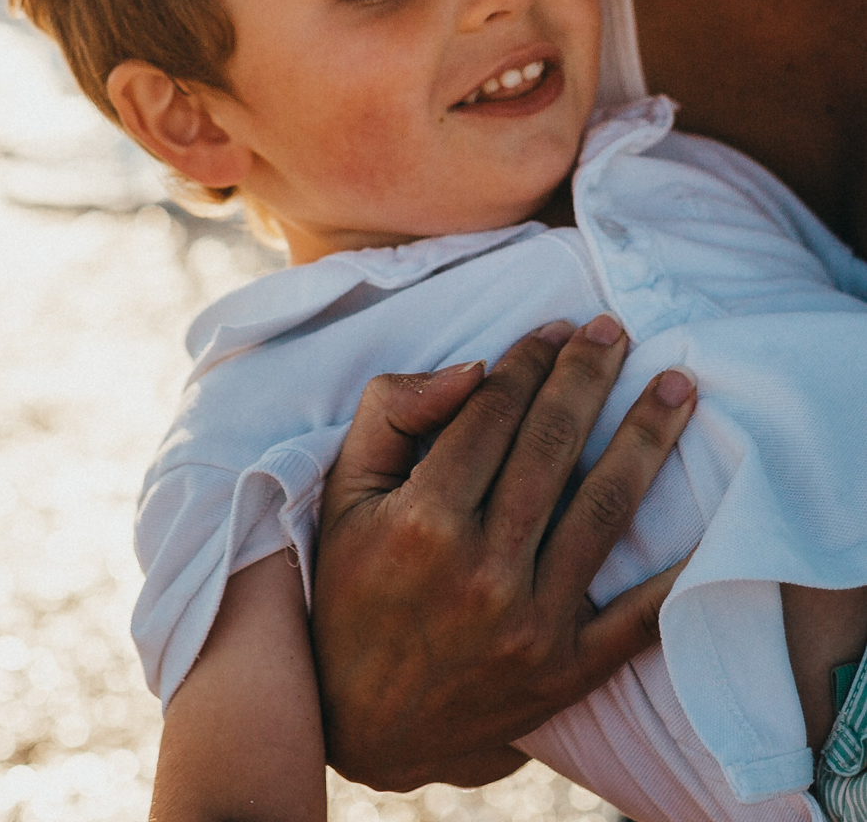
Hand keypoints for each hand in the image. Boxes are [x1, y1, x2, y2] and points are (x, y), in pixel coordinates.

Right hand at [312, 317, 695, 791]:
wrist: (361, 723)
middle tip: (616, 331)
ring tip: (677, 387)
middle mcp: (481, 570)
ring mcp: (530, 625)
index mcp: (423, 521)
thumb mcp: (343, 494)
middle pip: (554, 446)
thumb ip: (392, 414)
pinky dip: (678, 570)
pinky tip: (709, 518)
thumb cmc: (351, 590)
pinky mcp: (566, 672)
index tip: (557, 327)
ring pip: (605, 510)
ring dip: (646, 438)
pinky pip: (638, 617)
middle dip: (589, 376)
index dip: (530, 360)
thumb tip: (472, 368)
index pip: (493, 413)